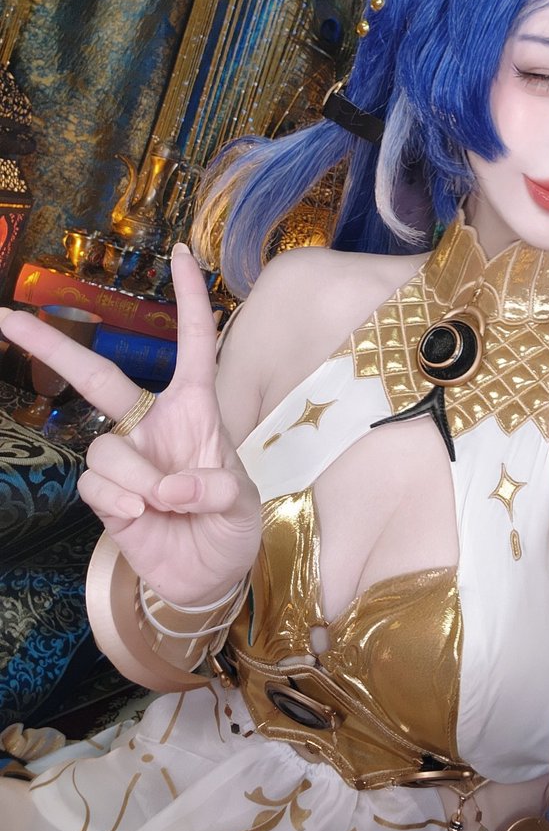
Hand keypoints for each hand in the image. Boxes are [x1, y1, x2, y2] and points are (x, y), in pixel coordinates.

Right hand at [0, 244, 260, 604]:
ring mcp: (126, 458)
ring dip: (139, 481)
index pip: (194, 344)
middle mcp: (153, 425)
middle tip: (7, 315)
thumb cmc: (230, 526)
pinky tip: (144, 519)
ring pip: (106, 449)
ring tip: (167, 506)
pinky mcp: (106, 495)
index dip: (188, 299)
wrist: (209, 577)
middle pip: (97, 376)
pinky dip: (122, 503)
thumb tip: (172, 485)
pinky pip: (96, 486)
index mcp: (197, 409)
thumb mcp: (242, 505)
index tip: (180, 253)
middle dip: (54, 347)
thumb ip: (217, 489)